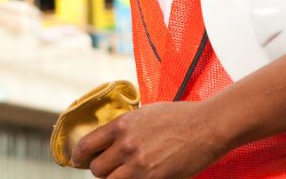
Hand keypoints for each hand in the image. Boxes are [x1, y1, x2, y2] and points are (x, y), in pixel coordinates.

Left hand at [70, 100, 229, 178]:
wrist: (207, 126)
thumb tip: (111, 140)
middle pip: (97, 169)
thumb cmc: (181, 117)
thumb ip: (126, 127)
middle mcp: (126, 144)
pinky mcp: (153, 178)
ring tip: (126, 174)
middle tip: (110, 169)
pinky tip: (142, 176)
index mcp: (122, 125)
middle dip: (102, 171)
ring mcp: (139, 164)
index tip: (78, 161)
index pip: (86, 145)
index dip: (78, 157)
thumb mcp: (146, 113)